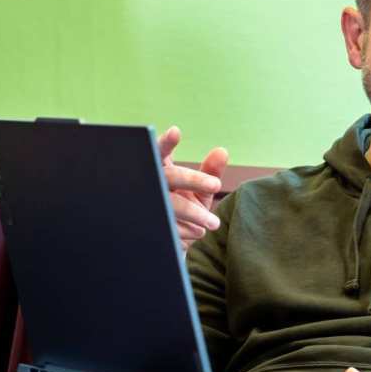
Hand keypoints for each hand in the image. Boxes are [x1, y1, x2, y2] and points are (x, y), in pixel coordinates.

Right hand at [157, 126, 228, 252]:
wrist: (173, 239)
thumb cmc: (186, 205)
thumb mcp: (201, 189)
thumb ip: (212, 170)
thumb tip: (222, 151)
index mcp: (163, 169)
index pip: (160, 151)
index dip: (166, 142)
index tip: (176, 132)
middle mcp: (153, 184)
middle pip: (170, 177)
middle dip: (194, 180)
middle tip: (216, 185)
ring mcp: (148, 204)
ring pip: (170, 204)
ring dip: (195, 213)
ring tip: (214, 223)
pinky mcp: (148, 225)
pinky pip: (169, 226)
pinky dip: (187, 231)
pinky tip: (197, 233)